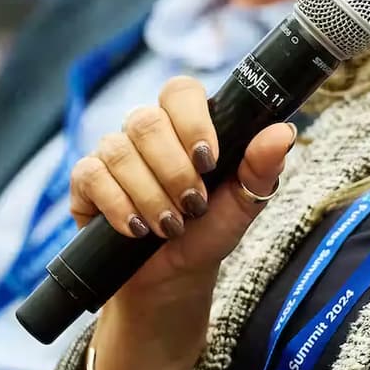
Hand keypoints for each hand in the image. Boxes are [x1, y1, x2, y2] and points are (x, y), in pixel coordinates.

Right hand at [68, 76, 297, 342]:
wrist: (173, 278)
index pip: (181, 90)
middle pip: (147, 122)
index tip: (209, 161)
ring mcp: (113, 153)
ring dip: (150, 195)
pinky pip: (90, 175)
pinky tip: (137, 229)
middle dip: (173, 171)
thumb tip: (283, 132)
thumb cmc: (210, 231)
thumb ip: (262, 167)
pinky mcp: (86, 181)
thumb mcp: (244, 202)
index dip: (192, 120)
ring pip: (119, 151)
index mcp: (186, 125)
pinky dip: (118, 205)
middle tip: (193, 206)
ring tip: (170, 227)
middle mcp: (146, 132)